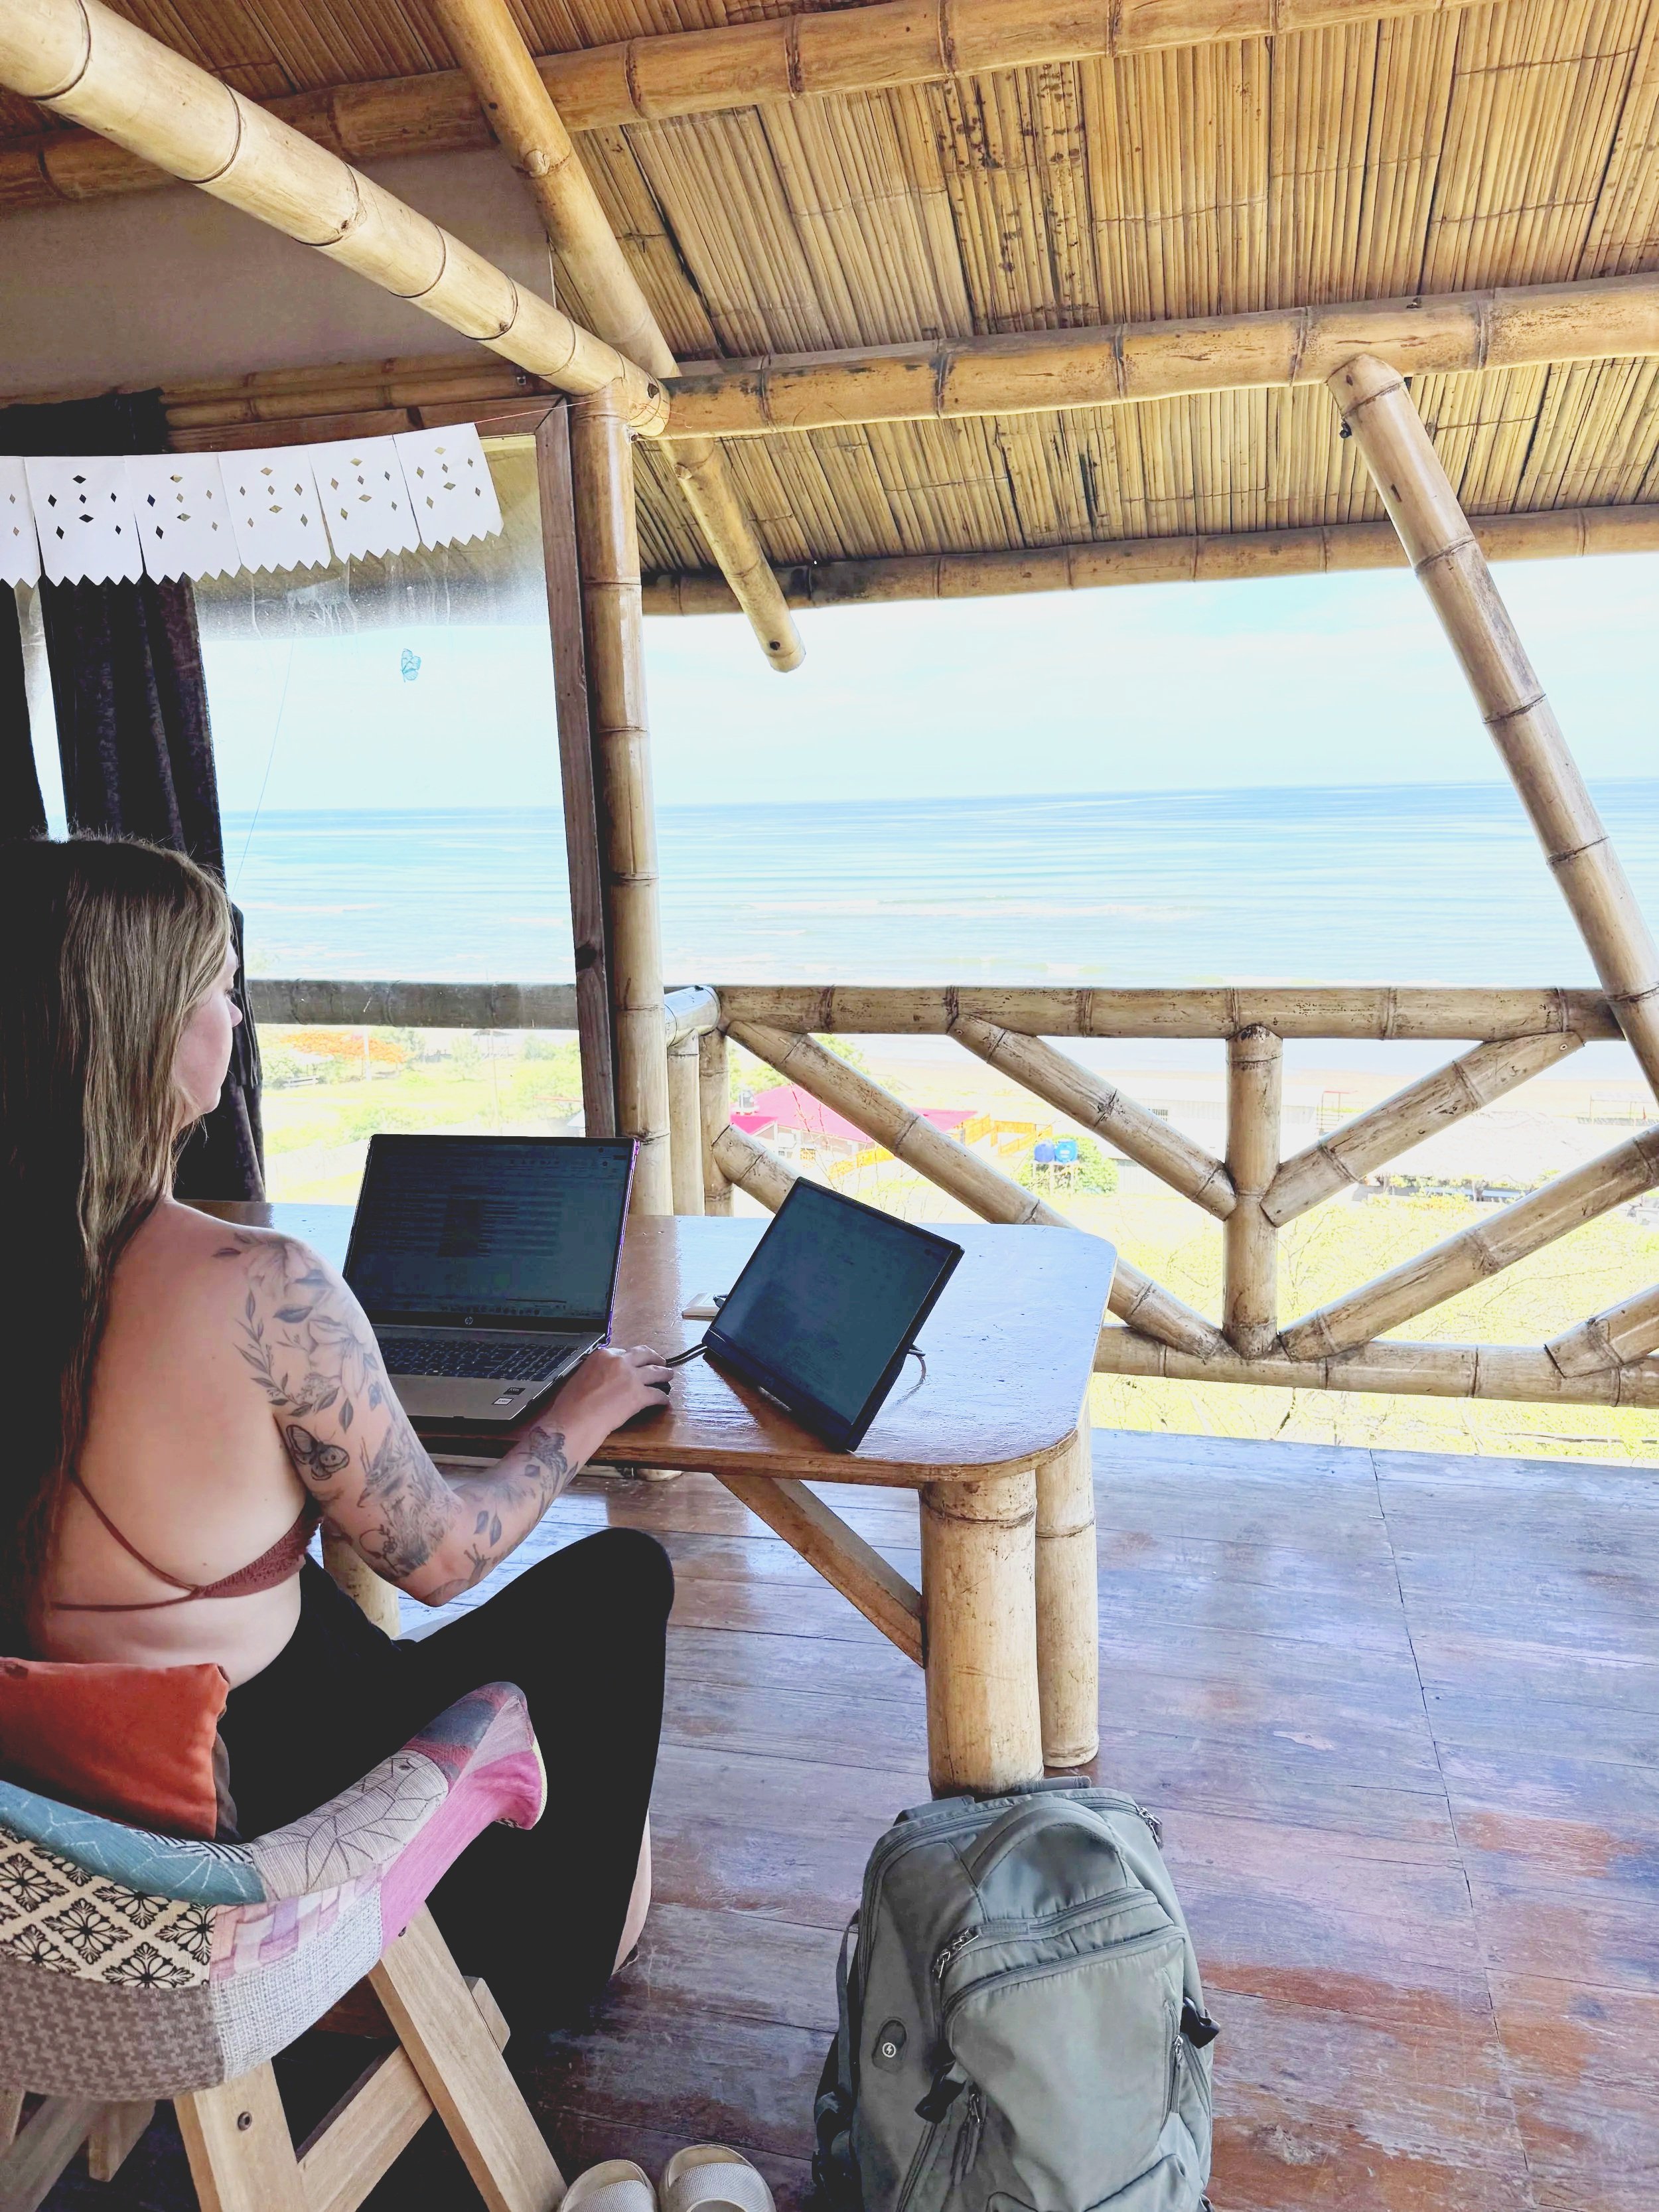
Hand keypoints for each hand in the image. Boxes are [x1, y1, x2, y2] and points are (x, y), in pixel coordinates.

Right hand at [553, 1344, 671, 1447]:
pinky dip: (662, 1397)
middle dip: (654, 1357)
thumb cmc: (571, 1404)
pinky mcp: (639, 1395)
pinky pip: (657, 1394)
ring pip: (656, 1372)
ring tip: (669, 1376)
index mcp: (602, 1355)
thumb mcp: (580, 1376)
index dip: (631, 1359)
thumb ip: (594, 1371)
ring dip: (664, 1374)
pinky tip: (664, 1400)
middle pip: (644, 1354)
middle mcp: (619, 1361)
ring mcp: (631, 1377)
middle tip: (659, 1361)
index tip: (634, 1362)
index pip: (623, 1352)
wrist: (574, 1420)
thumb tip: (600, 1378)